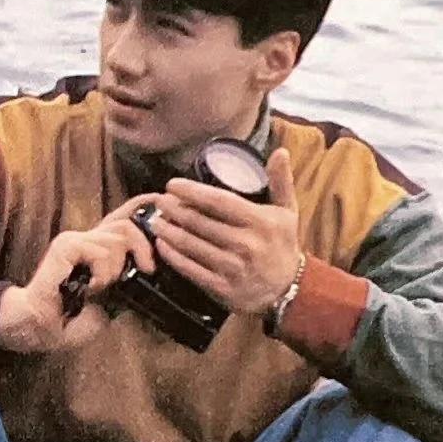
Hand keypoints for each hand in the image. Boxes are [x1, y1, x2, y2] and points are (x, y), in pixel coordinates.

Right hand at [0, 195, 157, 354]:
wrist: (41, 328)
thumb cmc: (72, 318)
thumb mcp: (112, 302)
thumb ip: (128, 282)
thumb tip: (153, 270)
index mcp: (100, 249)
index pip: (125, 218)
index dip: (144, 207)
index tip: (161, 204)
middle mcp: (88, 239)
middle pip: (128, 224)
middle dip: (145, 246)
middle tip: (148, 270)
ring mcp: (76, 240)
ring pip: (118, 238)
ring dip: (118, 269)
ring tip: (102, 288)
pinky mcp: (66, 246)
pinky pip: (101, 252)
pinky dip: (103, 274)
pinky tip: (90, 288)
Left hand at [151, 149, 301, 315]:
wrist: (287, 290)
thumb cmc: (282, 245)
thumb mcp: (287, 213)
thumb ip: (282, 181)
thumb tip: (280, 151)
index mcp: (260, 222)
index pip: (219, 202)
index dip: (192, 192)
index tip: (173, 184)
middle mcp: (245, 244)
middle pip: (200, 222)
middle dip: (175, 209)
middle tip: (160, 200)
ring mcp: (232, 268)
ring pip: (191, 245)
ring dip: (168, 231)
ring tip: (155, 218)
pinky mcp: (222, 288)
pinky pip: (190, 269)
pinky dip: (173, 256)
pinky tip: (161, 244)